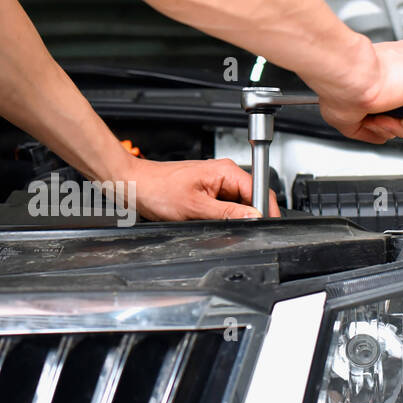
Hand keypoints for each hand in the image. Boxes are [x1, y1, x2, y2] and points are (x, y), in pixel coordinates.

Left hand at [113, 156, 281, 220]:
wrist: (135, 186)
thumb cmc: (157, 189)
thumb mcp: (195, 206)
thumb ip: (227, 213)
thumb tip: (253, 217)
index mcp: (225, 171)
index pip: (259, 190)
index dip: (266, 210)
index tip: (266, 227)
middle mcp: (223, 174)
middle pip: (251, 199)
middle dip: (248, 217)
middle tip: (239, 231)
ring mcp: (216, 184)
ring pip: (238, 206)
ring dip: (233, 218)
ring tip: (214, 223)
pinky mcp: (207, 193)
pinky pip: (224, 208)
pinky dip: (222, 217)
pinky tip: (209, 221)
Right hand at [316, 38, 402, 143]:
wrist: (347, 74)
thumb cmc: (340, 84)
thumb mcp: (347, 114)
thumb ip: (367, 126)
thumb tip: (380, 136)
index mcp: (389, 63)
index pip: (401, 92)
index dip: (387, 115)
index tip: (371, 120)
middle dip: (394, 123)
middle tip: (376, 123)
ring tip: (385, 121)